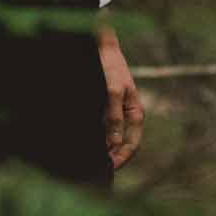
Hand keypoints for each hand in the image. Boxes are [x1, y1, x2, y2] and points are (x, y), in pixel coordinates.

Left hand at [98, 29, 143, 171]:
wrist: (99, 47)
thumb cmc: (110, 67)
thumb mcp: (112, 91)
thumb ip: (113, 117)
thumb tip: (113, 144)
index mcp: (134, 114)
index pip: (132, 145)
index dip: (121, 159)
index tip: (108, 169)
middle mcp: (125, 116)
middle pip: (119, 145)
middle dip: (109, 157)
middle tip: (93, 169)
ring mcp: (113, 113)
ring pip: (108, 139)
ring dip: (99, 149)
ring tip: (85, 158)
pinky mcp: (102, 109)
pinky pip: (99, 129)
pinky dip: (93, 137)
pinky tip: (81, 141)